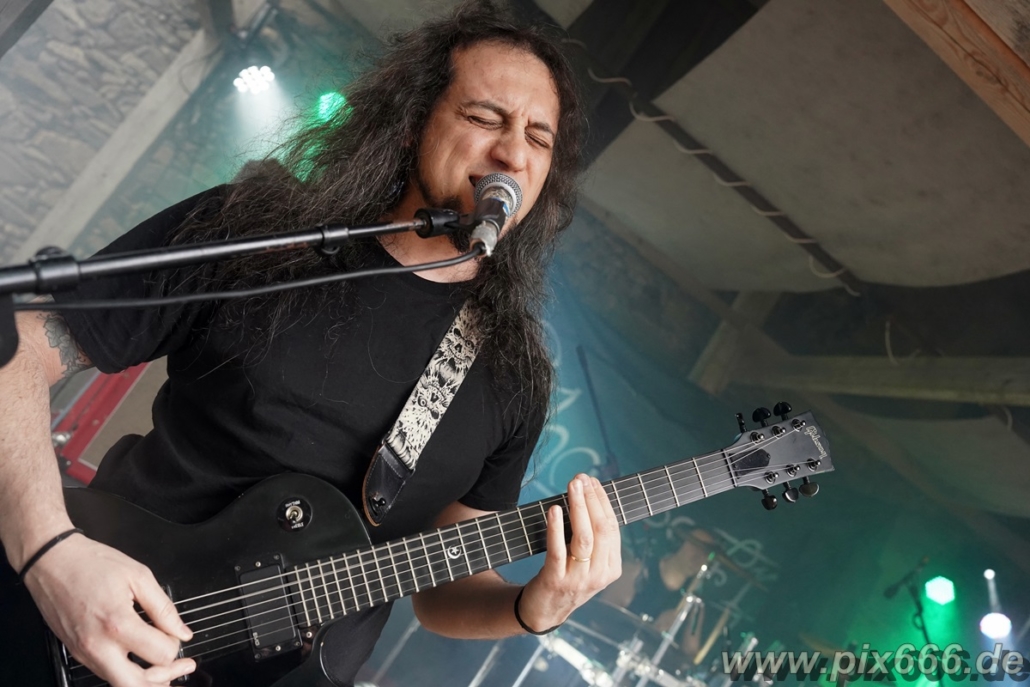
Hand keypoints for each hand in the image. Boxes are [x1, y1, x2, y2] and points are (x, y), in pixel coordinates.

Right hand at [23, 534, 194, 685]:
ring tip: (164, 667)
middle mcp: (98, 645)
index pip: (160, 654)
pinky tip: (139, 659)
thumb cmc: (91, 563)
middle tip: (180, 667)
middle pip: (136, 684)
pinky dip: (126, 672)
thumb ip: (164, 608)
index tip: (177, 635)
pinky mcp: (77, 653)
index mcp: (118, 624)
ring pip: (119, 684)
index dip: (175, 645)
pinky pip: (105, 673)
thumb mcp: (139, 576)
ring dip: (146, 679)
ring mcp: (85, 653)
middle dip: (165, 678)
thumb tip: (181, 631)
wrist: (51, 561)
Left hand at [518, 474, 621, 630]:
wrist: (544, 611)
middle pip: (600, 529)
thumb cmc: (566, 577)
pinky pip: (558, 550)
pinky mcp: (556, 581)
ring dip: (578, 507)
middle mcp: (599, 574)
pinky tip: (554, 509)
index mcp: (611, 567)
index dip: (602, 501)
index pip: (612, 528)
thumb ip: (593, 537)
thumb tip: (588, 494)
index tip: (592, 481)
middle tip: (581, 478)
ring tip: (572, 487)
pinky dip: (556, 528)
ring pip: (584, 538)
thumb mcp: (588, 561)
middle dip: (591, 499)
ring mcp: (578, 579)